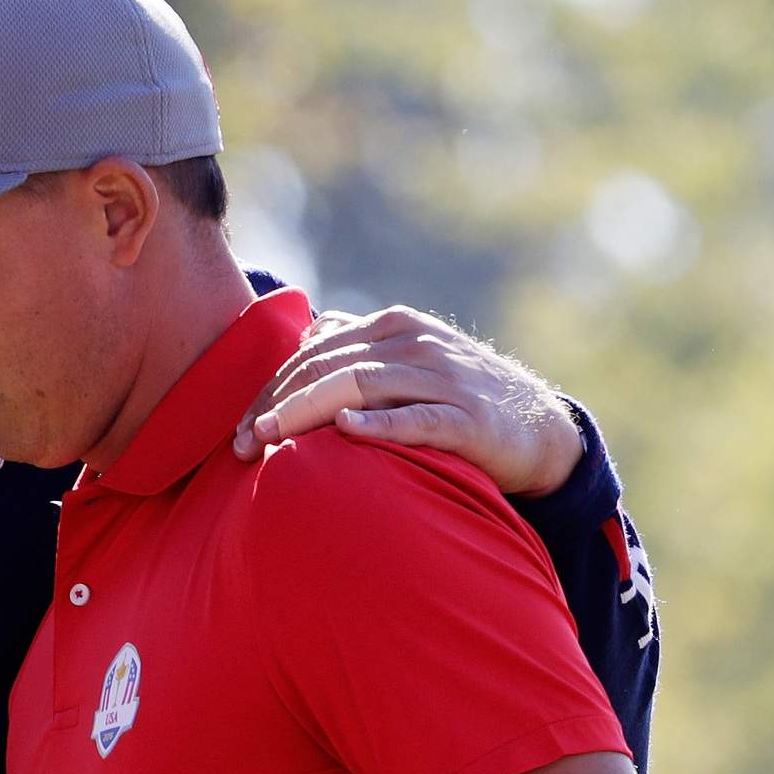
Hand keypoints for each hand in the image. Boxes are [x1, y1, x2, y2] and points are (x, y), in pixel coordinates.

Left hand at [231, 305, 586, 497]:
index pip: (311, 352)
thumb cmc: (458, 399)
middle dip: (275, 405)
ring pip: (358, 385)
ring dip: (306, 413)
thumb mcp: (408, 361)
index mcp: (391, 327)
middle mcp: (412, 342)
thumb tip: (308, 335)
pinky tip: (345, 433)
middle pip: (325, 366)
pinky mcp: (466, 417)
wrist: (537, 429)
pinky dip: (378, 424)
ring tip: (270, 441)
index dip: (268, 390)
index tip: (236, 431)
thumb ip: (359, 346)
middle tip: (240, 446)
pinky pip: (415, 418)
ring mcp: (440, 377)